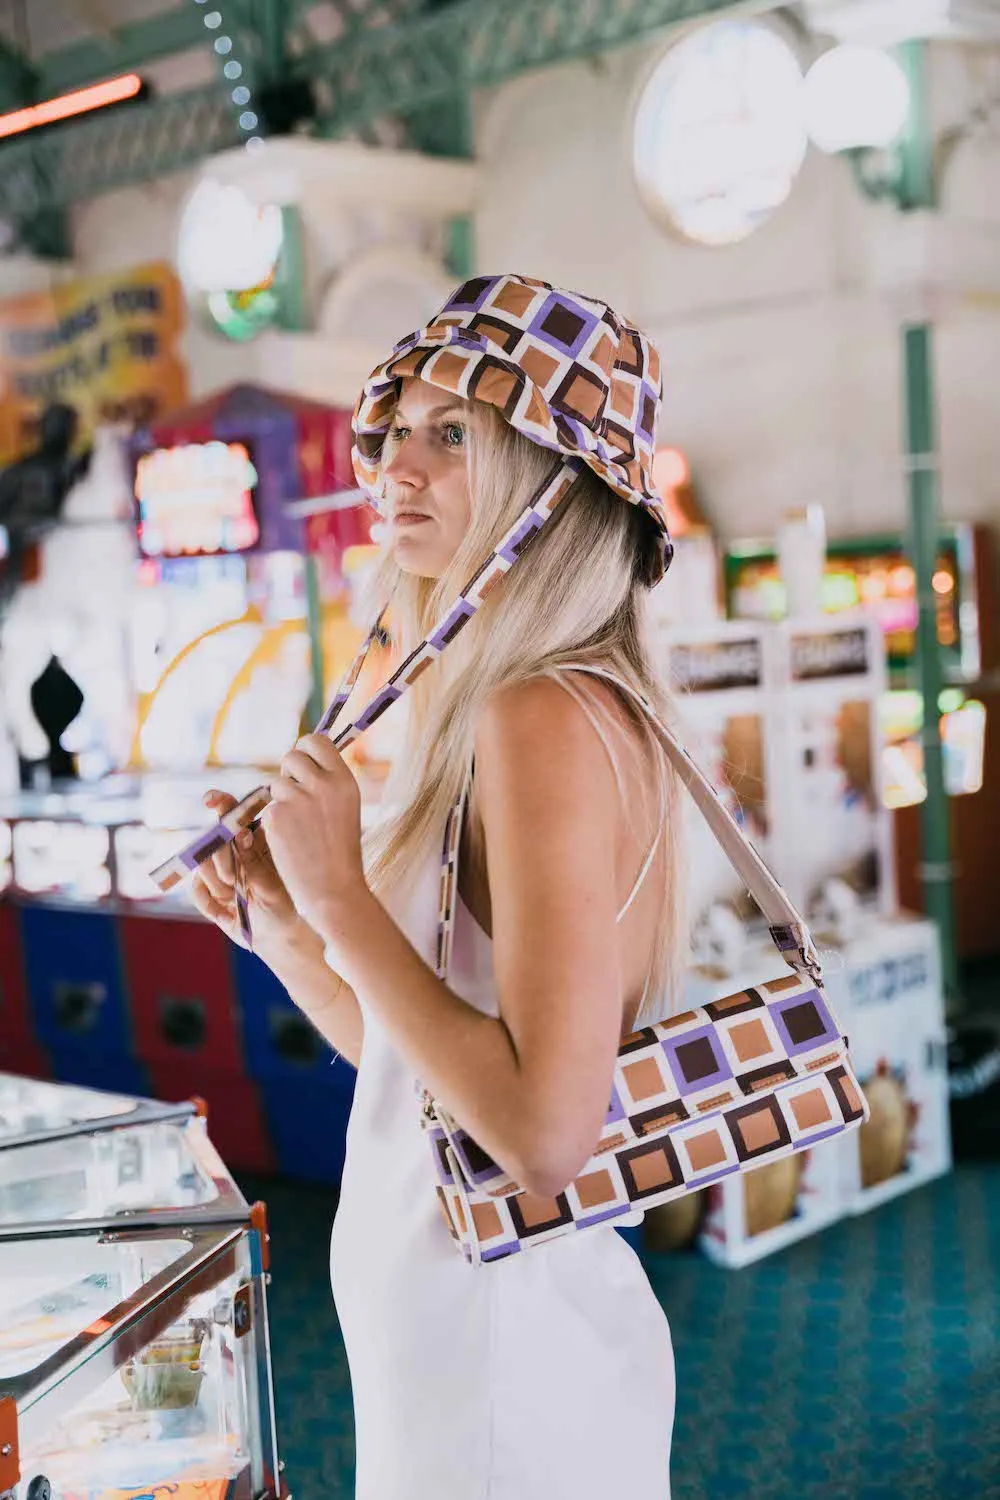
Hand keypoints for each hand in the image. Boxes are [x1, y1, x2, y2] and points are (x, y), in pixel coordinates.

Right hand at [191, 789, 304, 960]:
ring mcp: (220, 871)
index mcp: (256, 840)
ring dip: (217, 883)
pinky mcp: (208, 891)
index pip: (235, 814)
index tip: (211, 800)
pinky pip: (196, 889)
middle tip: (232, 879)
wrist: (280, 939)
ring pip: (202, 864)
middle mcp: (235, 851)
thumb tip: (240, 832)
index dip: (221, 803)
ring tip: (237, 897)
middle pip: (212, 838)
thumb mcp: (272, 885)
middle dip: (219, 858)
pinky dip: (209, 901)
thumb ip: (253, 860)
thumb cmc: (286, 908)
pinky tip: (227, 911)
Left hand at [263, 734, 366, 932]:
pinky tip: (291, 842)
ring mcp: (298, 798)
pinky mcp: (276, 815)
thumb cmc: (340, 852)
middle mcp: (323, 784)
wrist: (334, 890)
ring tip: (299, 829)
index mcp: (344, 780)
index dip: (305, 750)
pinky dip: (274, 823)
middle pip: (291, 756)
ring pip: (276, 784)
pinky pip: (267, 808)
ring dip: (281, 801)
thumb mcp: (345, 808)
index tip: (303, 766)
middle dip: (289, 774)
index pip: (316, 740)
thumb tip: (303, 760)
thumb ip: (327, 782)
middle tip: (297, 799)